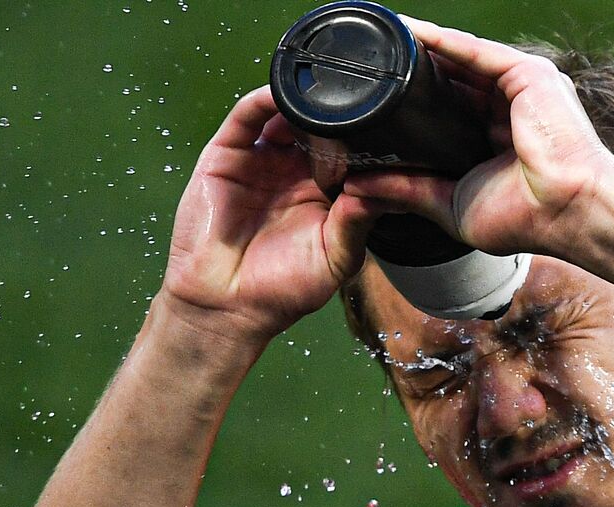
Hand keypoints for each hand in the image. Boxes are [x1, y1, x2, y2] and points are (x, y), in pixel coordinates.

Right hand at [159, 87, 385, 339]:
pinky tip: (285, 95)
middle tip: (357, 108)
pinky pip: (247, 117)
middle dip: (337, 115)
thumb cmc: (283, 289)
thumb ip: (358, 223)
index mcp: (326, 193)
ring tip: (323, 97)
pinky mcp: (228, 155)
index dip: (366, 139)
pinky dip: (264, 99)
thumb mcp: (336, 259)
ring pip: (285, 115)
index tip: (387, 128)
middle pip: (319, 126)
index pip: (350, 153)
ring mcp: (261, 160)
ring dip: (304, 102)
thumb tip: (378, 189)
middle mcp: (294, 171)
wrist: (226, 305)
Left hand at [342, 18, 613, 259]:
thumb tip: (354, 188)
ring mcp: (519, 89)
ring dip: (420, 48)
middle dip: (410, 72)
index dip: (409, 104)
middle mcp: (507, 109)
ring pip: (460, 60)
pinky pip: (475, 51)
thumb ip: (406, 190)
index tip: (369, 98)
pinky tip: (409, 31)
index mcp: (494, 141)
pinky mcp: (528, 74)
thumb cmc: (527, 219)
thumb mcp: (450, 205)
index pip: (444, 112)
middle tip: (365, 62)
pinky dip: (442, 40)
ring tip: (379, 38)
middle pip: (450, 81)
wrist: (569, 210)